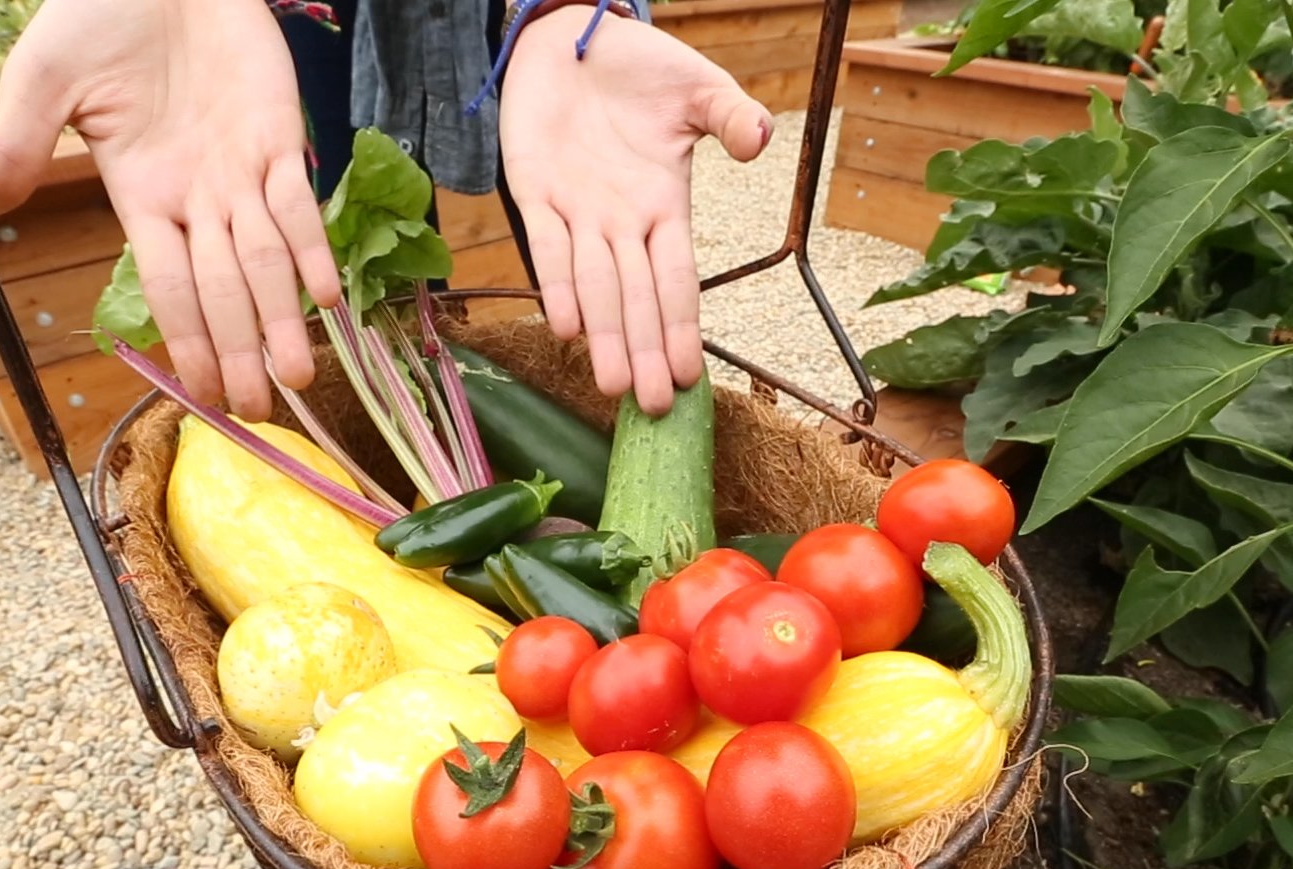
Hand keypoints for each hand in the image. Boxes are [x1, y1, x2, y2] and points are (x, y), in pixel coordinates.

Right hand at [0, 0, 338, 421]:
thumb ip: (17, 141)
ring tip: (298, 378)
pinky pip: (300, 202)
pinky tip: (327, 298)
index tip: (200, 396)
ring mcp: (241, 172)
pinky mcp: (280, 137)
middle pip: (222, 291)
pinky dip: (314, 248)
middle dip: (239, 352)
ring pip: (266, 262)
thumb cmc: (101, 16)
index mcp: (142, 197)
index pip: (168, 286)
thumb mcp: (45, 79)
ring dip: (283, 321)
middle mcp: (197, 199)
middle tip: (258, 412)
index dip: (185, 342)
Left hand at [499, 9, 772, 414]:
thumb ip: (730, 114)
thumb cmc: (640, 66)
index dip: (681, 326)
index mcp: (665, 206)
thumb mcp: (697, 87)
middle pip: (636, 299)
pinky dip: (557, 283)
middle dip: (644, 352)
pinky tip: (564, 325)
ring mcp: (578, 212)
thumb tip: (759, 138)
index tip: (689, 373)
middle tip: (653, 406)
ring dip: (603, 336)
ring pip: (594, 286)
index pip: (676, 279)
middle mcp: (622, 222)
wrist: (572, 38)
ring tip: (613, 385)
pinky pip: (546, 246)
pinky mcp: (533, 192)